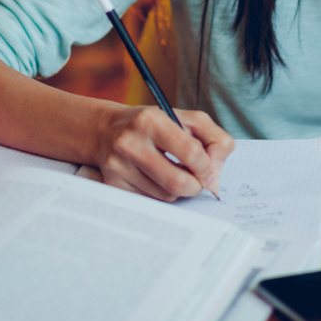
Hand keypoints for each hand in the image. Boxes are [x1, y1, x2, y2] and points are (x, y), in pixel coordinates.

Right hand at [92, 102, 234, 200]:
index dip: (207, 167)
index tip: (211, 172)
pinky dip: (161, 194)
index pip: (191, 153)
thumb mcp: (187, 119)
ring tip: (174, 173)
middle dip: (196, 186)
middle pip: (177, 182)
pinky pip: (151, 201)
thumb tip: (215, 176)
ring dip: (179, 190)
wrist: (105, 130)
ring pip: (166, 196)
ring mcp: (118, 166)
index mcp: (151, 120)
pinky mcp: (113, 184)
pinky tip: (156, 178)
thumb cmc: (154, 125)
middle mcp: (130, 142)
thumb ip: (214, 139)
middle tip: (199, 181)